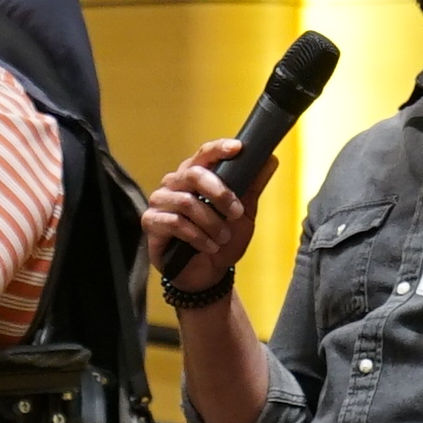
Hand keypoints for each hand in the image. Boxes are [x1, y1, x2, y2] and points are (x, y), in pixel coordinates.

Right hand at [144, 138, 270, 294]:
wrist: (208, 273)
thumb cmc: (222, 240)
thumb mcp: (244, 214)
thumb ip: (252, 187)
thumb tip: (270, 160)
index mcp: (196, 175)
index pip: (205, 154)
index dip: (219, 149)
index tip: (238, 148)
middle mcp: (175, 183)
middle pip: (194, 173)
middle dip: (220, 193)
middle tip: (236, 212)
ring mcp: (161, 201)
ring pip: (186, 202)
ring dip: (211, 222)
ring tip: (223, 238)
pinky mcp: (152, 222)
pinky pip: (174, 222)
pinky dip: (197, 236)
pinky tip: (209, 246)